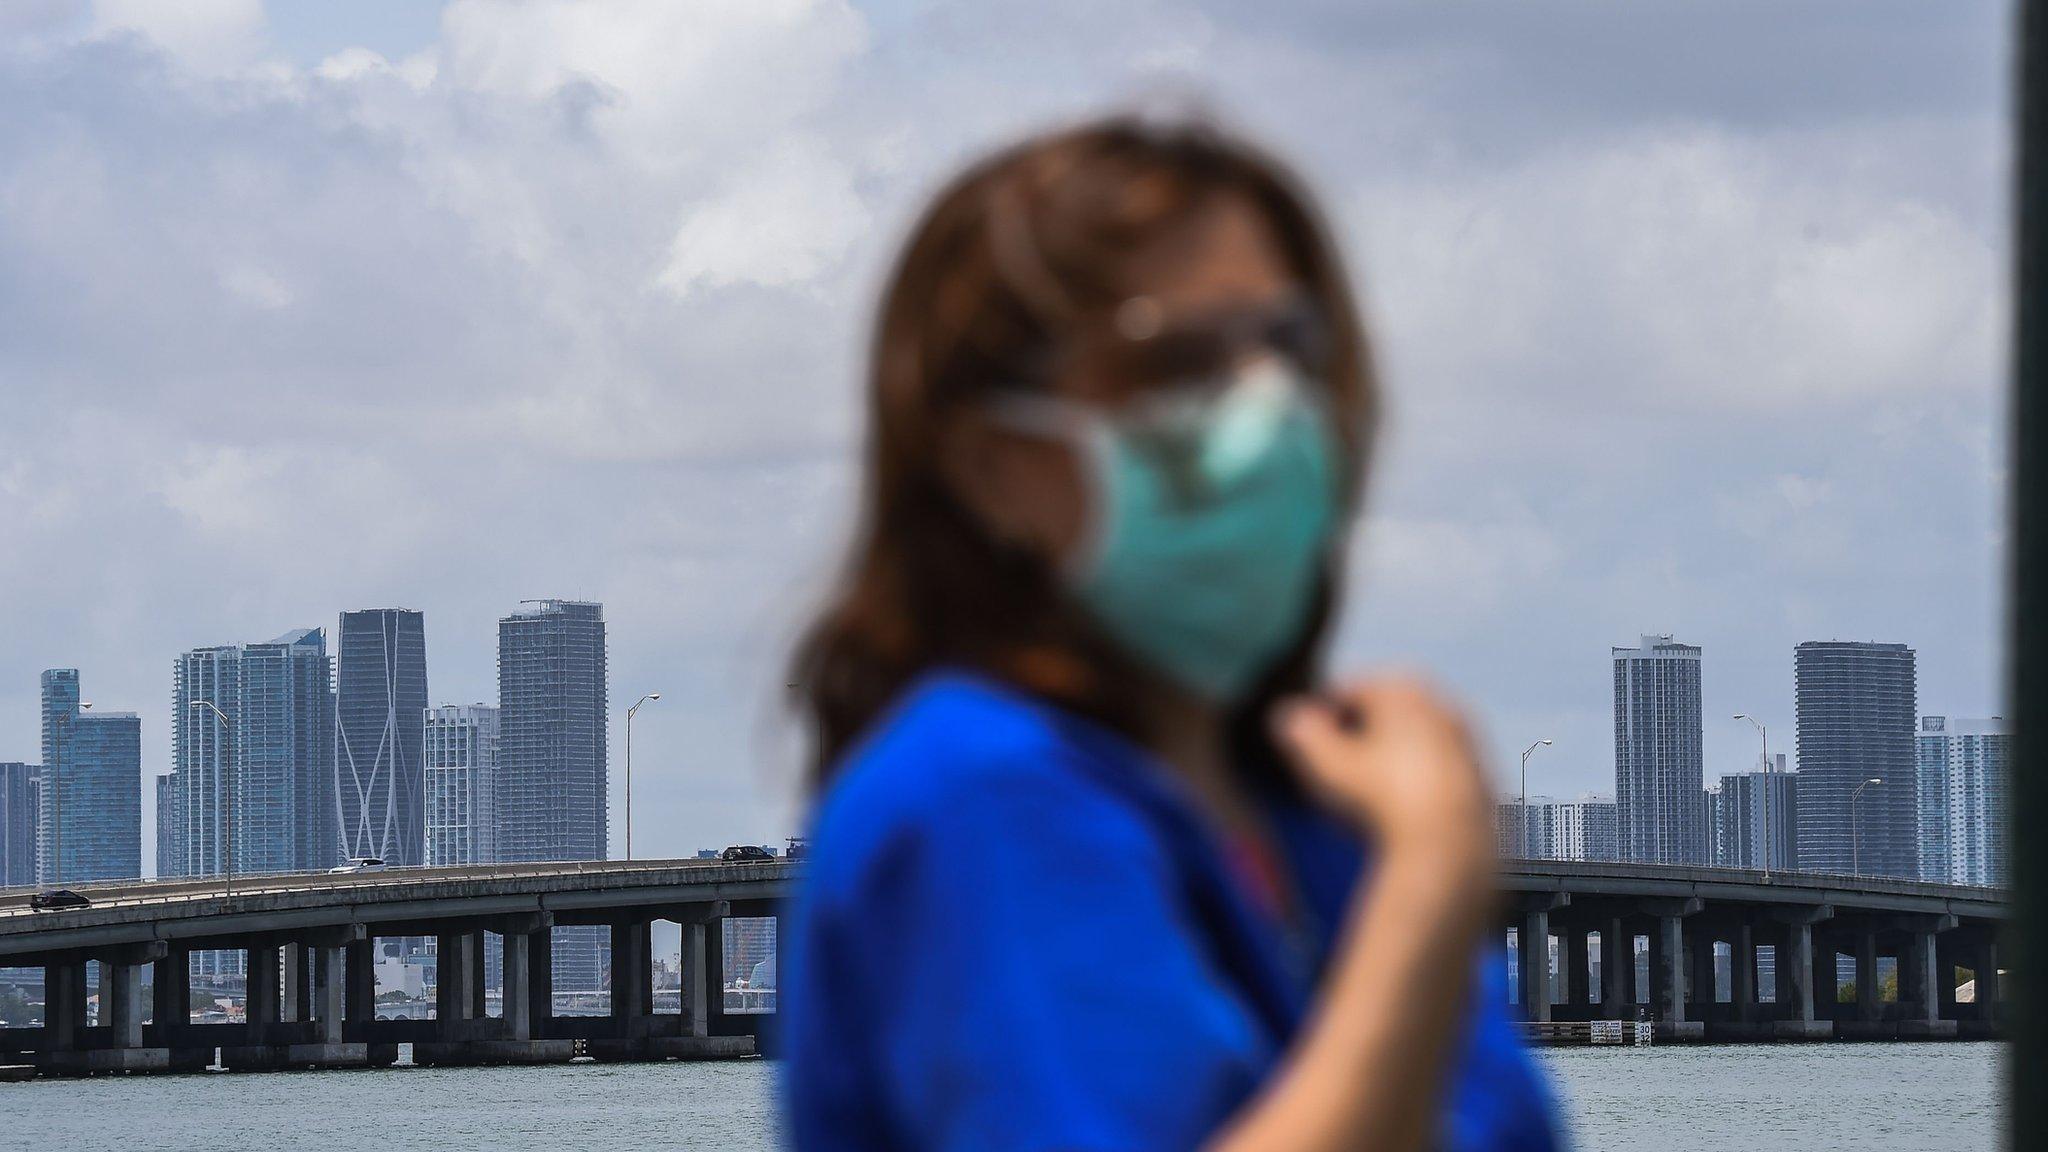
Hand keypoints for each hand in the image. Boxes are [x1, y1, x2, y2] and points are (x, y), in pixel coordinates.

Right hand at [1271, 677, 1494, 873]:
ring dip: (1387, 762)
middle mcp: (1441, 703)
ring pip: (1412, 744)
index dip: (1320, 720)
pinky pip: (1436, 773)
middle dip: (1357, 739)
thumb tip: (1286, 715)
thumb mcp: (1326, 764)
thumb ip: (1302, 733)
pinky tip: (1399, 817)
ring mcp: (1467, 739)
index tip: (1304, 752)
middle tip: (1332, 776)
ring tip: (1363, 801)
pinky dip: (1416, 785)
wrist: (1449, 850)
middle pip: (1383, 716)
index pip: (1346, 692)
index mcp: (1402, 688)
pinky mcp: (1482, 777)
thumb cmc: (1381, 800)